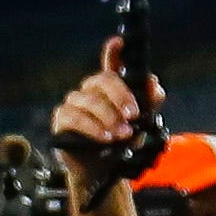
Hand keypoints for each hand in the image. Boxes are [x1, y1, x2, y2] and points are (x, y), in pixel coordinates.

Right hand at [50, 38, 152, 173]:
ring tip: (122, 135)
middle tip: (133, 115)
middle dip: (120, 96)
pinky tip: (104, 138)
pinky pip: (74, 117)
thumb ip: (150, 103)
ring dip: (108, 117)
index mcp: (110, 88)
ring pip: (89, 99)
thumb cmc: (121, 144)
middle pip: (102, 79)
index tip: (119, 42)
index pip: (111, 63)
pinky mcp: (62, 120)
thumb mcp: (142, 124)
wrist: (105, 173)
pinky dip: (92, 127)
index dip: (113, 51)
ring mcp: (74, 103)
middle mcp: (91, 91)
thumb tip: (153, 85)